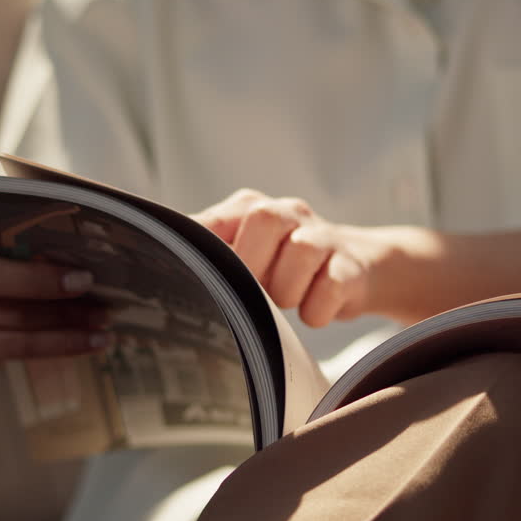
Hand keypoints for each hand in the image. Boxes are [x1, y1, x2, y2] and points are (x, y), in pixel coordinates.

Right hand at [0, 191, 111, 367]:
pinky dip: (57, 346)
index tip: (11, 217)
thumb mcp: (8, 215)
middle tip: (85, 282)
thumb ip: (25, 218)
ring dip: (60, 324)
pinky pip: (12, 351)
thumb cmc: (5, 234)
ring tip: (102, 319)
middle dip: (37, 283)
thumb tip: (79, 235)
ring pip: (3, 321)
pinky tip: (90, 340)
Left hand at [192, 189, 386, 327]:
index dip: (202, 250)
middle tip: (257, 290)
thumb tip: (163, 275)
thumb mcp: (248, 255)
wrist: (358, 267)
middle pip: (264, 220)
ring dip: (287, 290)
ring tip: (287, 301)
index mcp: (251, 209)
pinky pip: (329, 288)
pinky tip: (313, 310)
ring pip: (300, 251)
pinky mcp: (350, 266)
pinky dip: (316, 310)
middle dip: (254, 264)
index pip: (214, 221)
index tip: (194, 280)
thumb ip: (211, 259)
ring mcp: (323, 237)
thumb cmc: (286, 267)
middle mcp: (288, 213)